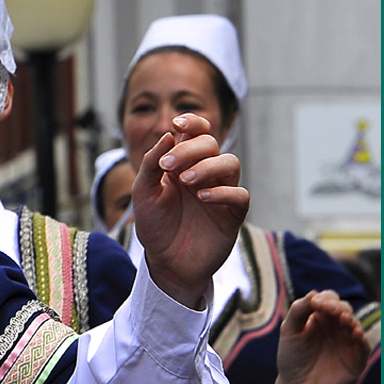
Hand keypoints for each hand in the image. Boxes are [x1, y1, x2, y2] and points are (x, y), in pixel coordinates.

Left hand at [133, 114, 248, 307]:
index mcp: (183, 163)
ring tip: (186, 181)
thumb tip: (169, 135)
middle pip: (211, 144)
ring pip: (230, 163)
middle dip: (190, 149)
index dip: (192, 121)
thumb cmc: (155, 225)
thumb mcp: (143, 192)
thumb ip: (152, 163)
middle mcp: (204, 173)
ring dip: (208, 166)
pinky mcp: (232, 215)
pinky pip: (240, 195)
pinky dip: (224, 191)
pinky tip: (202, 198)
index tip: (177, 123)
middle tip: (169, 166)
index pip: (196, 132)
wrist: (166, 262)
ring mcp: (220, 192)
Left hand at [273, 290, 370, 383]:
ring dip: (350, 319)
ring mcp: (346, 342)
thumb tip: (313, 293)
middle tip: (328, 309)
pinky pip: (363, 346)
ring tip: (343, 319)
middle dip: (337, 306)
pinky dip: (361, 338)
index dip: (325, 299)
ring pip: (354, 324)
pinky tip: (354, 332)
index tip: (316, 303)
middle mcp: (335, 327)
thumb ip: (298, 310)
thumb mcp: (289, 330)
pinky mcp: (355, 359)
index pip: (328, 300)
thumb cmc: (292, 357)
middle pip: (343, 309)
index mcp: (319, 317)